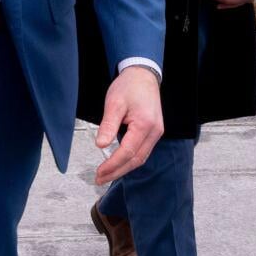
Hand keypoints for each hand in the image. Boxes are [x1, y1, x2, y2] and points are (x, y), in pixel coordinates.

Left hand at [94, 65, 163, 184]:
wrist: (143, 75)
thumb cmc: (128, 87)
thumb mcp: (114, 103)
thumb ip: (108, 125)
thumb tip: (100, 145)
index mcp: (145, 124)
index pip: (128, 152)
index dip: (112, 165)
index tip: (99, 173)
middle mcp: (154, 132)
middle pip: (136, 160)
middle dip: (117, 172)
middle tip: (99, 179)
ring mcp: (156, 133)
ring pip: (141, 157)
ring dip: (124, 168)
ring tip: (106, 174)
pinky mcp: (153, 132)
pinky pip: (142, 151)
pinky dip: (130, 160)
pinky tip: (118, 163)